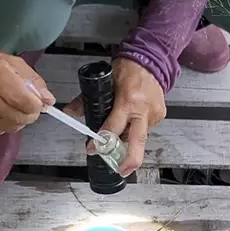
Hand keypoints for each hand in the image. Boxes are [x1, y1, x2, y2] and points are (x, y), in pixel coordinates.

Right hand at [0, 49, 54, 135]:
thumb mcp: (13, 64)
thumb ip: (34, 81)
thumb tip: (48, 100)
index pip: (20, 98)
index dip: (35, 104)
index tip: (38, 103)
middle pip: (16, 116)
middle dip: (29, 114)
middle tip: (30, 108)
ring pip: (9, 126)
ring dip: (18, 121)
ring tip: (15, 109)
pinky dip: (6, 125)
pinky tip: (3, 114)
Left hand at [65, 58, 165, 175]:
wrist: (152, 60)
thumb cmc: (128, 69)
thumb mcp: (104, 82)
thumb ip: (85, 99)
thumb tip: (69, 111)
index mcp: (128, 100)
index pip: (114, 126)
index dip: (103, 141)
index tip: (93, 149)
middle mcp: (143, 109)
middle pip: (138, 141)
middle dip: (130, 159)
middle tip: (122, 170)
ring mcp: (154, 114)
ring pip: (139, 136)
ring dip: (128, 141)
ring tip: (119, 138)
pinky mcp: (160, 115)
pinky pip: (145, 129)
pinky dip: (135, 129)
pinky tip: (130, 123)